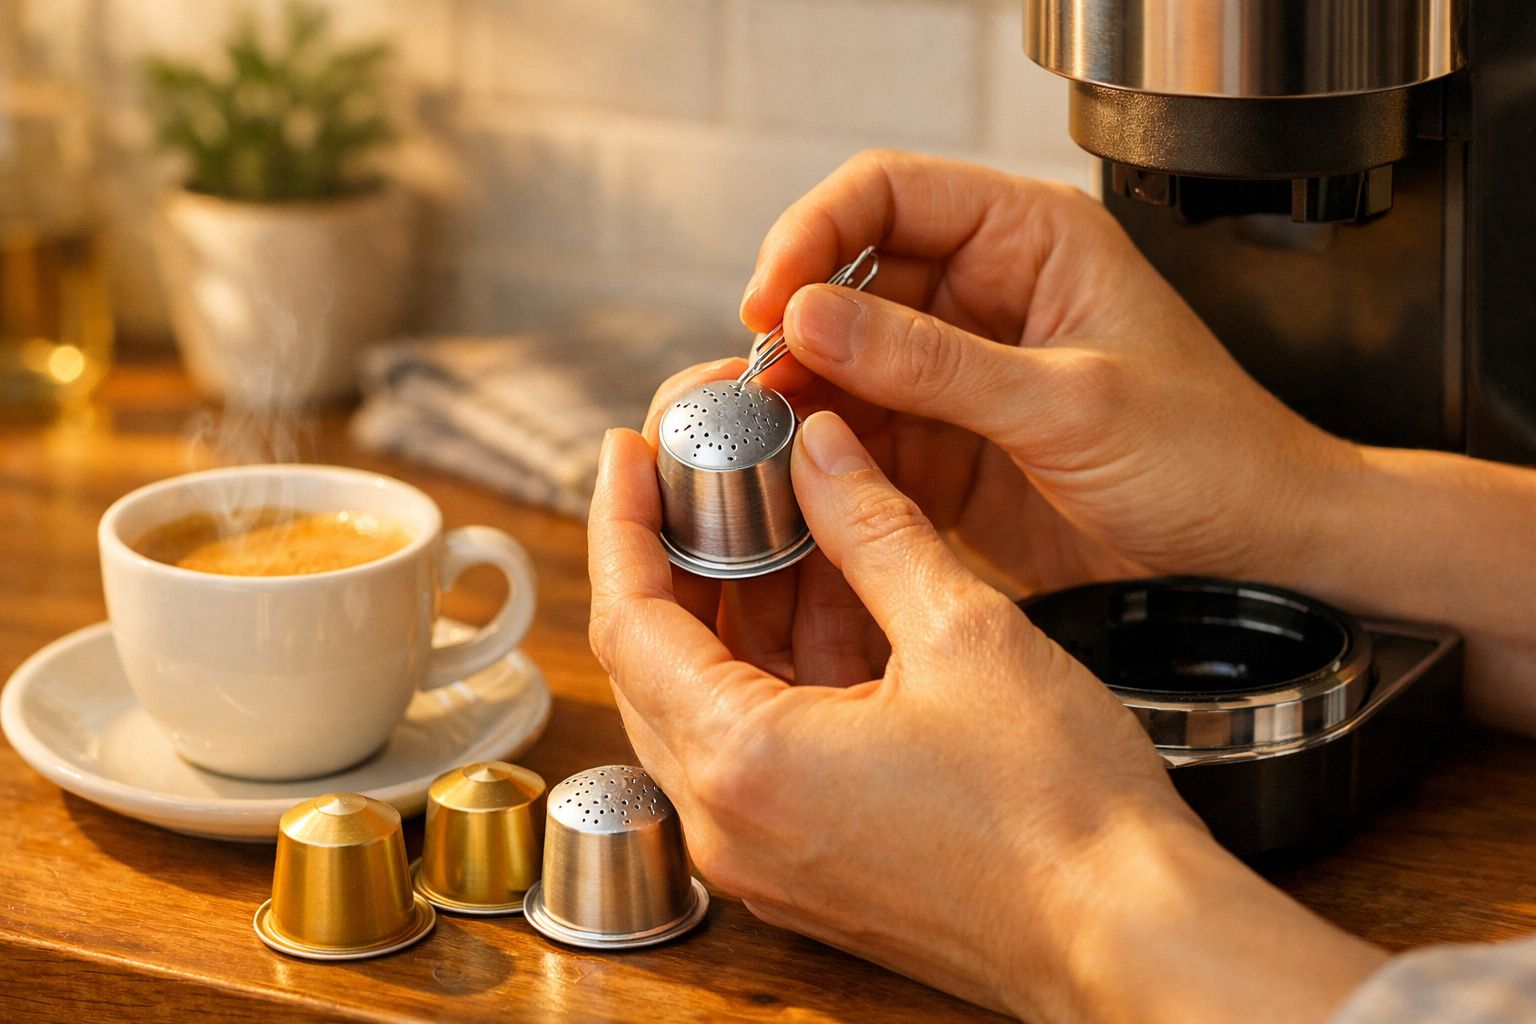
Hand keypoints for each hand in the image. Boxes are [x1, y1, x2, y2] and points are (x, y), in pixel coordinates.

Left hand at [588, 414, 1382, 1021]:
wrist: (1130, 936)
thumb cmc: (1061, 808)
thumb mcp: (964, 633)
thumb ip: (873, 528)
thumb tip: (820, 449)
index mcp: (744, 763)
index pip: (629, 621)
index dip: (623, 522)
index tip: (629, 453)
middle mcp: (731, 824)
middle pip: (655, 666)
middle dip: (676, 561)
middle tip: (707, 479)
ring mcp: (766, 856)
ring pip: (708, 707)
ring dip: (735, 613)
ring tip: (782, 524)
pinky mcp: (809, 867)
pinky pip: (757, 751)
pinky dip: (777, 672)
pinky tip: (829, 602)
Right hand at [734, 150, 1356, 595]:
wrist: (1259, 552)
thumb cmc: (1213, 457)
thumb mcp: (1071, 405)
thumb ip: (936, 364)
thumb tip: (813, 319)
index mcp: (1030, 240)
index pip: (889, 195)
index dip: (814, 233)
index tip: (770, 297)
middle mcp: (984, 296)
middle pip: (849, 281)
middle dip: (794, 330)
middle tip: (754, 383)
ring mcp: (960, 373)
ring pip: (845, 364)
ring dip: (802, 398)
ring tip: (767, 436)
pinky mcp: (950, 445)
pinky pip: (866, 435)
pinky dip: (827, 456)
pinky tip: (803, 479)